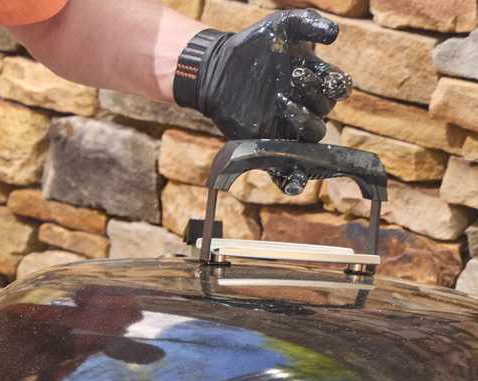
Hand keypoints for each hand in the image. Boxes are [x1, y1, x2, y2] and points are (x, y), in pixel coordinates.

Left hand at [175, 11, 351, 188]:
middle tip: (292, 81)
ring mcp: (288, 127)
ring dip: (305, 123)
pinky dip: (293, 180)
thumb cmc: (252, 46)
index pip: (340, 88)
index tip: (323, 75)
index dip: (337, 84)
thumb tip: (335, 33)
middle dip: (314, 96)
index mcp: (316, 81)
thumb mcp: (281, 25)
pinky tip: (293, 183)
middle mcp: (306, 106)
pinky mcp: (268, 144)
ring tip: (284, 104)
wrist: (216, 69)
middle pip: (326, 110)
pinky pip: (286, 170)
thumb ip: (308, 22)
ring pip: (312, 137)